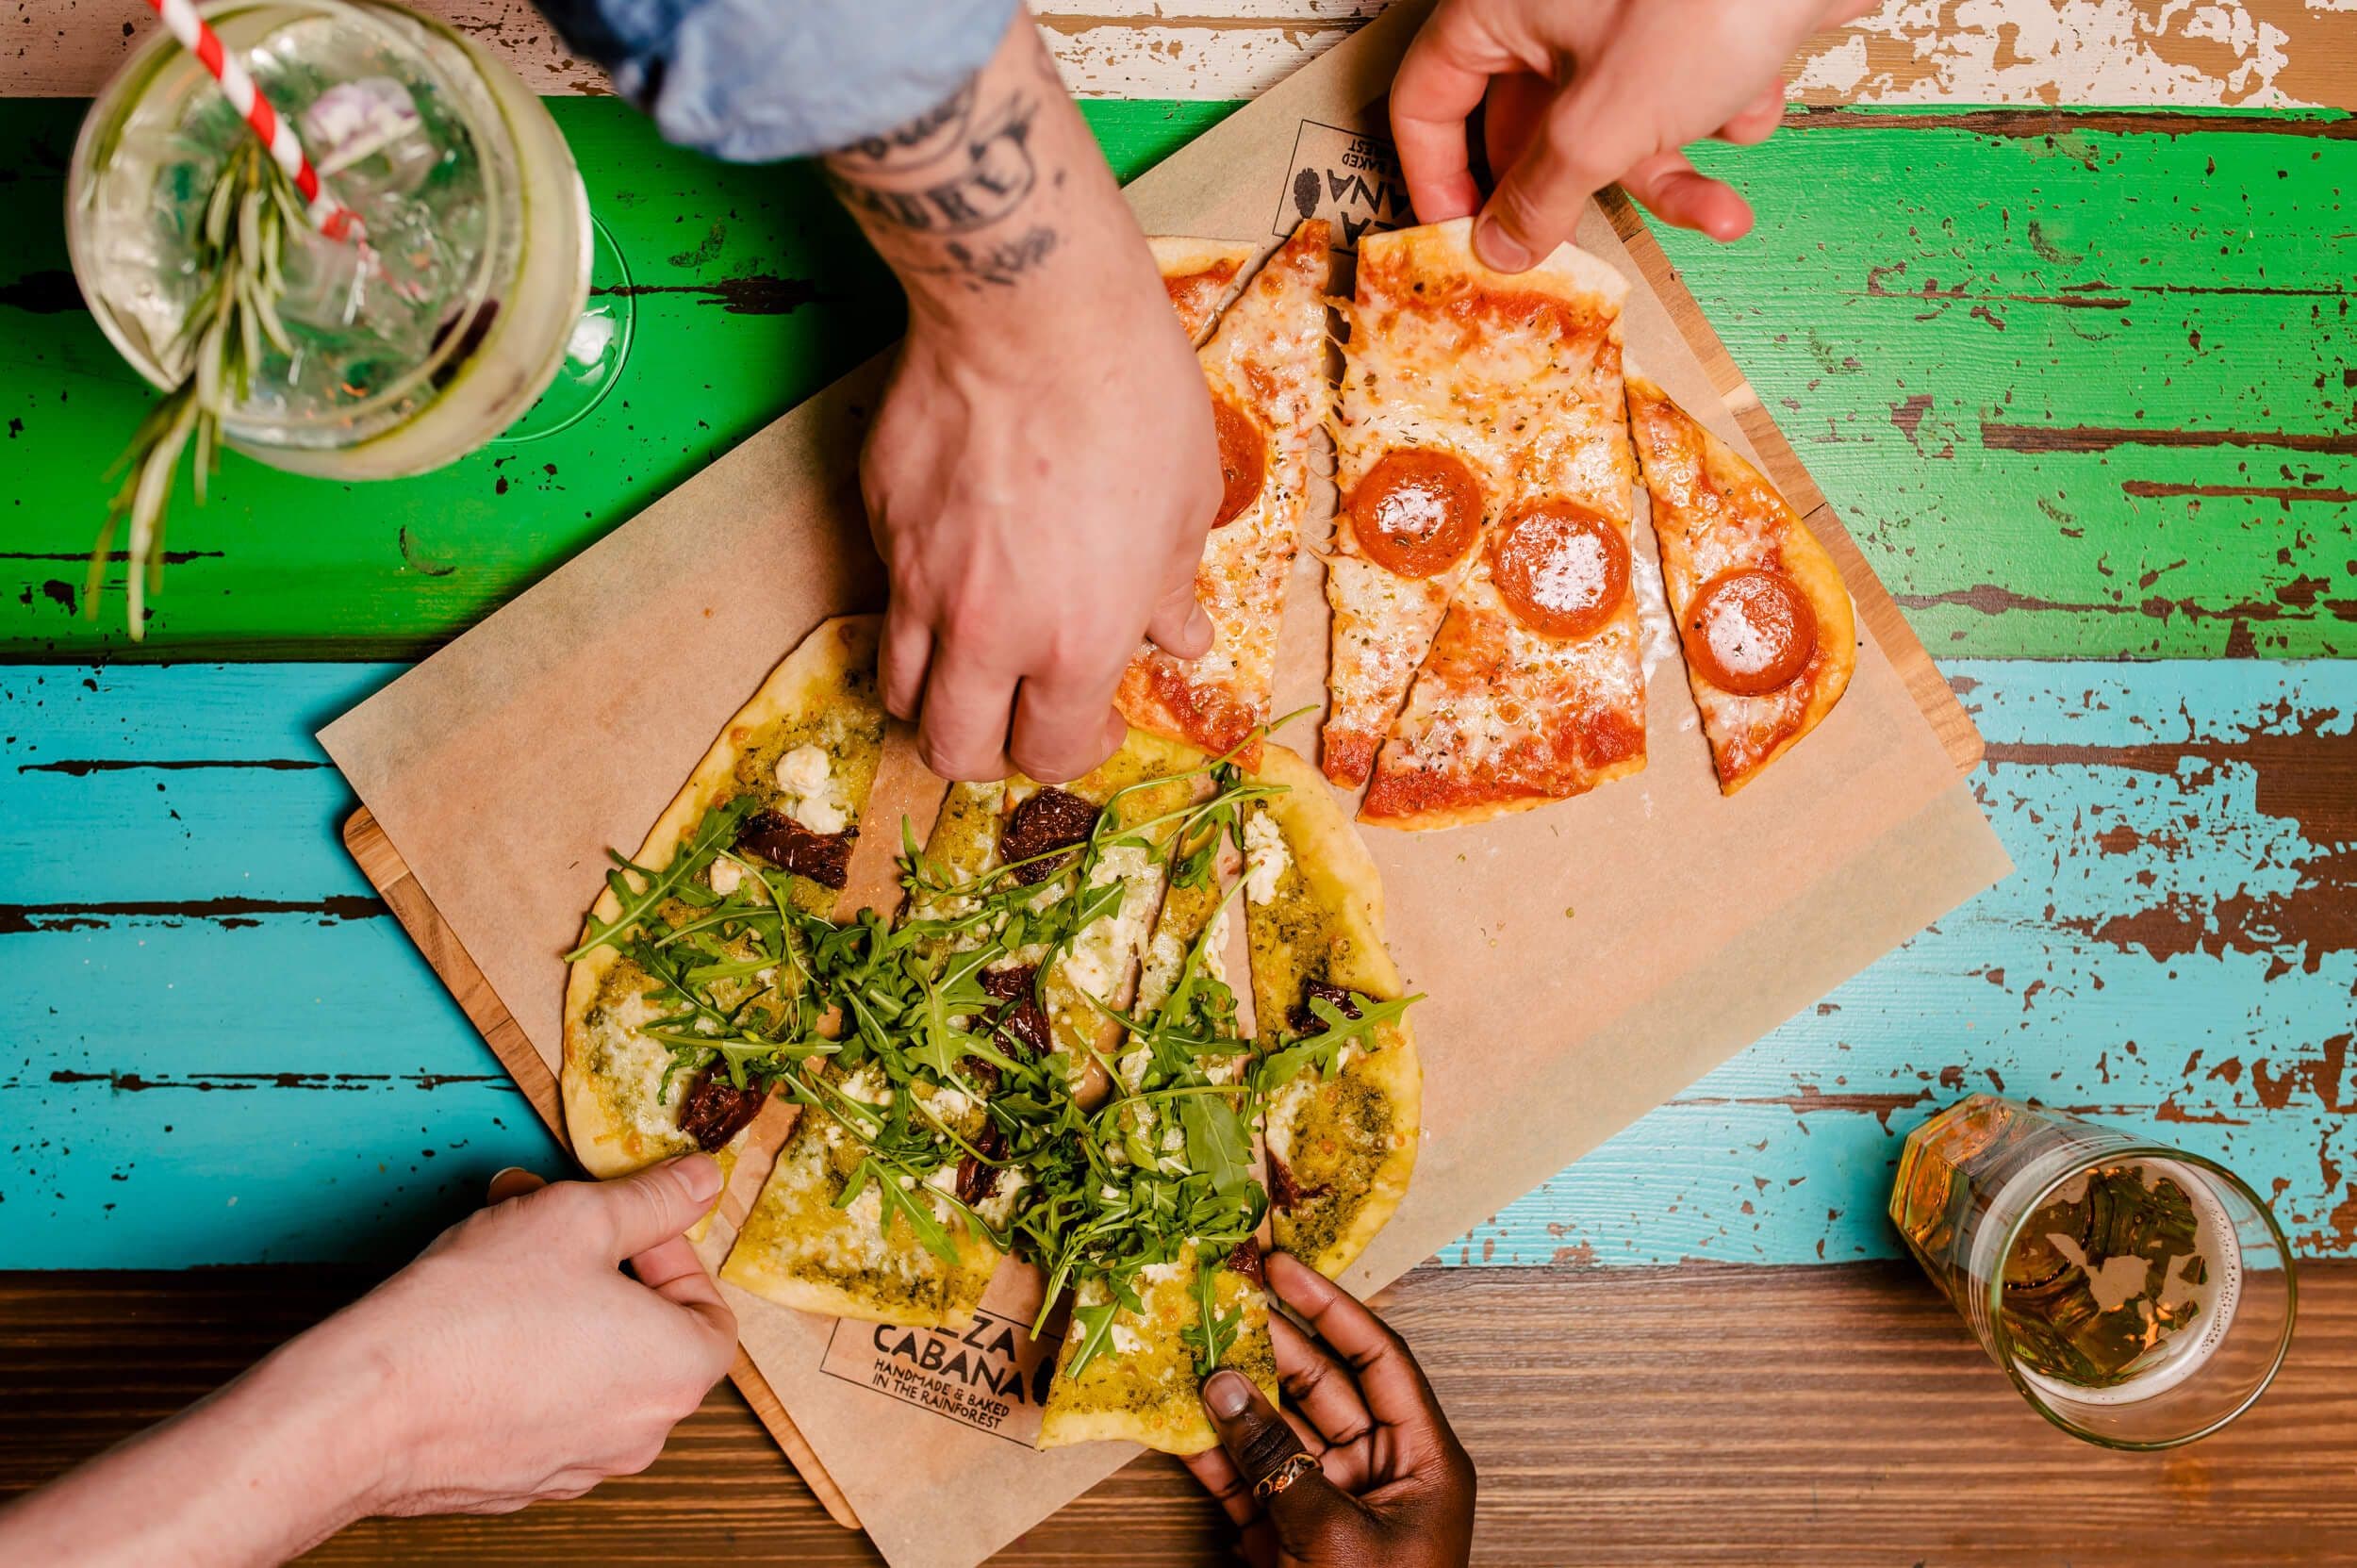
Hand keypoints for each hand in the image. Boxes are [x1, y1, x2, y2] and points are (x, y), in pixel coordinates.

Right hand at [0, 1158, 736, 1565]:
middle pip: (648, 1338)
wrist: (367, 1407)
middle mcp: (638, 1434)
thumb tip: (703, 1181)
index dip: (671, 1255)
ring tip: (502, 1263)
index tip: (623, 1224)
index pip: (710, 1311)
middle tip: (552, 1230)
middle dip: (605, 1271)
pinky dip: (523, 1363)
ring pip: (591, 1370)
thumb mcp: (580, 1216)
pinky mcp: (515, 1480)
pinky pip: (540, 1408)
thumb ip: (655, 1198)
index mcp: (675, 1375)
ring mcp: (575, 1465)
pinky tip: (473, 1322)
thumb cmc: (474, 1314)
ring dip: (561, 1311)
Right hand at [864, 261, 1218, 782]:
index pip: (1047, 753)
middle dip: (984, 755)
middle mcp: (988, 632)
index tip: (1087, 726)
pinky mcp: (881, 521)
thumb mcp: (1186, 506)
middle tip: (1015, 721)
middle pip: (950, 749)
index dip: (1070, 752)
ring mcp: (919, 580)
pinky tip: (961, 549)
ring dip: (934, 694)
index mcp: (1077, 643)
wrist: (1034, 311)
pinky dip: (920, 599)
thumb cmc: (1132, 402)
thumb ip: (1169, 592)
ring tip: (974, 660)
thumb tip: (1178, 636)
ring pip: (898, 686)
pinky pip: (889, 589)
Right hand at [1185, 1254, 1475, 1567]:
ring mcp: (1331, 1503)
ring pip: (1277, 1431)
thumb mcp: (1333, 1534)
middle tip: (1219, 1303)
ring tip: (1188, 1350)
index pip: (1379, 1359)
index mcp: (1422, 1461)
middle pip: (1320, 1387)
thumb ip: (1276, 1460)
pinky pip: (1249, 1480)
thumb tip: (1223, 1386)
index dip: (1330, 1308)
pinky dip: (1214, 1455)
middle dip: (1268, 1345)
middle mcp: (1379, 1471)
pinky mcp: (1287, 1535)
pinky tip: (1179, 1423)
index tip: (1281, 1267)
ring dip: (1232, 1398)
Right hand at [1393, 0, 1877, 265]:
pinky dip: (1722, 110)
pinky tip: (1757, 93)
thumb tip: (1499, 249)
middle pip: (1532, 126)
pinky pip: (1684, 90)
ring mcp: (1627, 13)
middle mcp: (1555, 8)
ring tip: (1720, 212)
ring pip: (1620, 120)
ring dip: (1674, 172)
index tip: (1463, 243)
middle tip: (1590, 248)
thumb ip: (1542, 194)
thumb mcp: (1604, 122)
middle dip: (1585, 189)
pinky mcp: (1693, 19)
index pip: (1427, 99)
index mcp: (1501, 8)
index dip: (1437, 178)